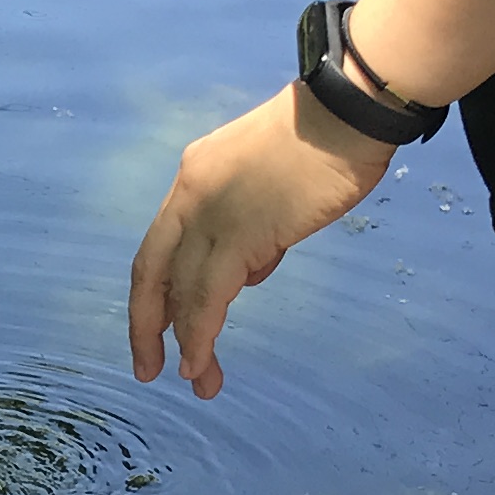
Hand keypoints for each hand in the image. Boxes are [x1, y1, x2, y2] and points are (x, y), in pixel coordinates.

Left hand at [129, 84, 391, 398]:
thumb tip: (250, 270)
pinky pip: (209, 298)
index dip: (156, 290)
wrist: (349, 112)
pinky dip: (200, 335)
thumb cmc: (326, 141)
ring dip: (183, 342)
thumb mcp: (271, 184)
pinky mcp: (241, 235)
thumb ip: (252, 227)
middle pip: (151, 271)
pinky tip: (200, 363)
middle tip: (147, 369)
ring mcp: (210, 215)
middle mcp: (189, 196)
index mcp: (194, 178)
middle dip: (145, 324)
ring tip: (193, 381)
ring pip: (180, 291)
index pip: (162, 244)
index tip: (159, 327)